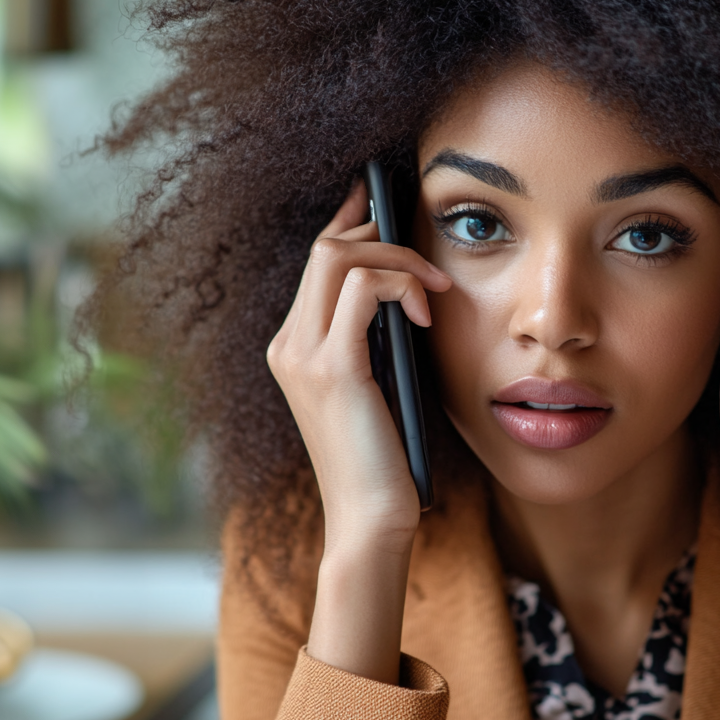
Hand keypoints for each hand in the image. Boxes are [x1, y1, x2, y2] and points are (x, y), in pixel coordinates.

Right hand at [266, 179, 451, 682]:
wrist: (370, 520)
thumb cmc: (383, 457)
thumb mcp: (377, 385)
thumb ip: (375, 337)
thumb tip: (402, 286)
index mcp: (293, 347)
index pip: (316, 261)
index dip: (349, 221)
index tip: (383, 200)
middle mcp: (287, 344)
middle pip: (324, 246)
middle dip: (379, 230)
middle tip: (424, 248)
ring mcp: (302, 355)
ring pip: (339, 256)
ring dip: (397, 259)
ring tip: (431, 293)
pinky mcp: (331, 368)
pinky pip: (360, 288)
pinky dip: (398, 286)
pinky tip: (422, 316)